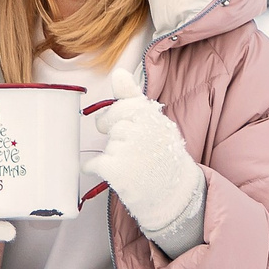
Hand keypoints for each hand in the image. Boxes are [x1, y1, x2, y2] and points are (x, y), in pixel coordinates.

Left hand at [84, 69, 205, 236]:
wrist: (175, 196)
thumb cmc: (163, 158)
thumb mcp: (156, 123)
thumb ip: (133, 97)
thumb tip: (118, 72)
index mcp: (153, 116)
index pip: (125, 106)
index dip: (120, 117)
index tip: (125, 125)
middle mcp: (142, 130)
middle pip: (112, 124)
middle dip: (114, 134)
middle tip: (128, 147)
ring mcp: (129, 150)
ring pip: (107, 144)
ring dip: (112, 154)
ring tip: (131, 165)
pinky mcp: (116, 170)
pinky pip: (94, 163)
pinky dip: (95, 169)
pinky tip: (110, 173)